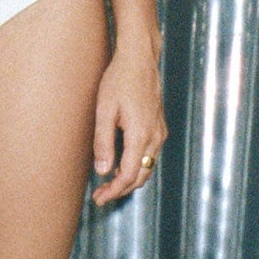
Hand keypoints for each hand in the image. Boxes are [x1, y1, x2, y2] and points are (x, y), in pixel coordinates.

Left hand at [90, 44, 166, 207]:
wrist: (139, 60)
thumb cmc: (119, 81)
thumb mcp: (104, 111)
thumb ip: (103, 142)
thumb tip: (102, 171)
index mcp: (141, 135)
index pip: (129, 175)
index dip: (114, 191)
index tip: (99, 198)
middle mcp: (155, 137)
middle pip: (141, 176)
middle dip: (121, 190)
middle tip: (100, 196)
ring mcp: (159, 132)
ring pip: (147, 167)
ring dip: (129, 179)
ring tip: (108, 185)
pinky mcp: (159, 127)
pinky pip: (150, 155)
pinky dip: (137, 167)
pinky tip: (120, 165)